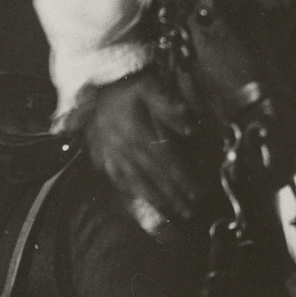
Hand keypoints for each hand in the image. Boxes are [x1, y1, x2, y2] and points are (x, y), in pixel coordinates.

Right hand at [77, 70, 207, 228]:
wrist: (97, 81)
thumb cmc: (130, 85)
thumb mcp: (152, 87)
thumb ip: (170, 107)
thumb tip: (190, 129)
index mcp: (137, 131)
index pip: (166, 160)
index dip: (183, 177)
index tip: (198, 192)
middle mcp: (123, 147)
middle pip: (153, 177)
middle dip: (173, 196)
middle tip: (190, 211)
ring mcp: (110, 155)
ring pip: (135, 183)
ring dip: (155, 201)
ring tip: (172, 215)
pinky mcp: (100, 158)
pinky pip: (117, 182)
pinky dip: (131, 195)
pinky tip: (142, 205)